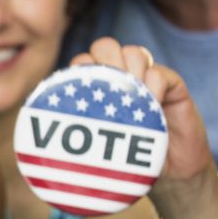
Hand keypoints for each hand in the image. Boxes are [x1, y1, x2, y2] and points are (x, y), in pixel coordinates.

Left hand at [71, 37, 213, 187]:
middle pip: (105, 47)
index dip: (80, 68)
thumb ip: (77, 135)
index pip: (82, 61)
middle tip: (109, 90)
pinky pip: (159, 72)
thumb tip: (44, 134)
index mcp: (99, 89)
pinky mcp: (172, 86)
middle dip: (104, 61)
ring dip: (130, 70)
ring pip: (132, 52)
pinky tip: (153, 104)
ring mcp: (147, 79)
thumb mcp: (99, 150)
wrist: (172, 171)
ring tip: (133, 99)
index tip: (84, 91)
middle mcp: (122, 77)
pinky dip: (154, 84)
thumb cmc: (130, 161)